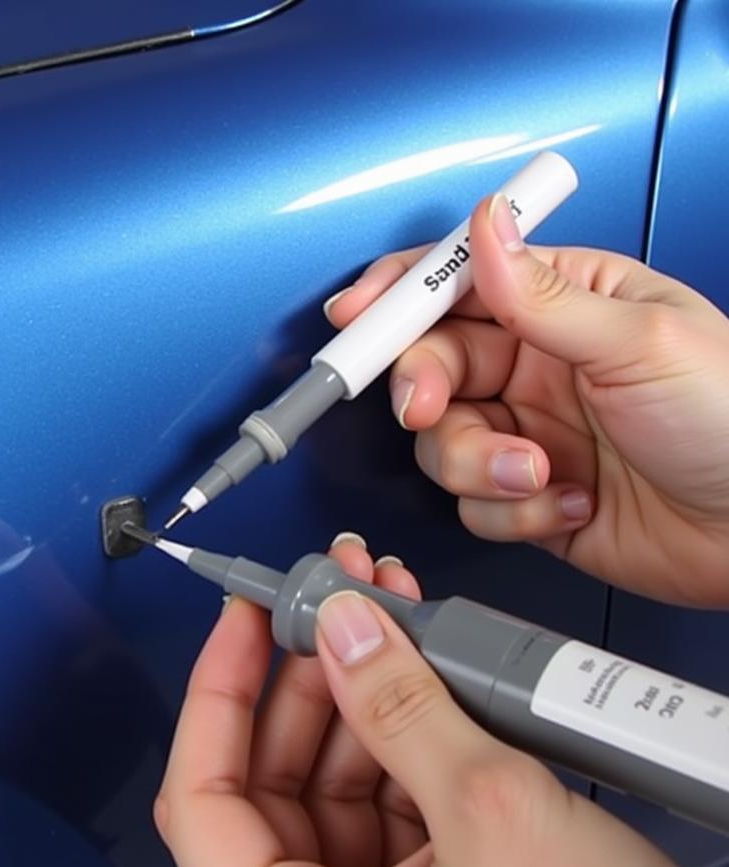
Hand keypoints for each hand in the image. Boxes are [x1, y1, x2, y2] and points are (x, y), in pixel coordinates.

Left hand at [155, 536, 728, 866]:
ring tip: (388, 619)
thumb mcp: (491, 809)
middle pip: (269, 784)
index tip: (241, 621)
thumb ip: (401, 705)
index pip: (200, 801)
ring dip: (360, 697)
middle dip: (306, 678)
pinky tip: (425, 678)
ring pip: (331, 788)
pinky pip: (386, 807)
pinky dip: (401, 739)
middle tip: (334, 605)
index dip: (215, 694)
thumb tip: (342, 629)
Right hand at [326, 195, 728, 606]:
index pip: (460, 284)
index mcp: (563, 306)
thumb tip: (484, 225)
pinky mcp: (526, 498)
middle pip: (430, 366)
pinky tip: (572, 505)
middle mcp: (535, 368)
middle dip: (422, 390)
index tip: (356, 314)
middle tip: (429, 409)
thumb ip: (543, 294)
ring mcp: (526, 434)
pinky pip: (472, 505)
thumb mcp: (639, 342)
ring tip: (541, 472)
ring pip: (441, 444)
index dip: (400, 296)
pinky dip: (511, 512)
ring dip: (479, 464)